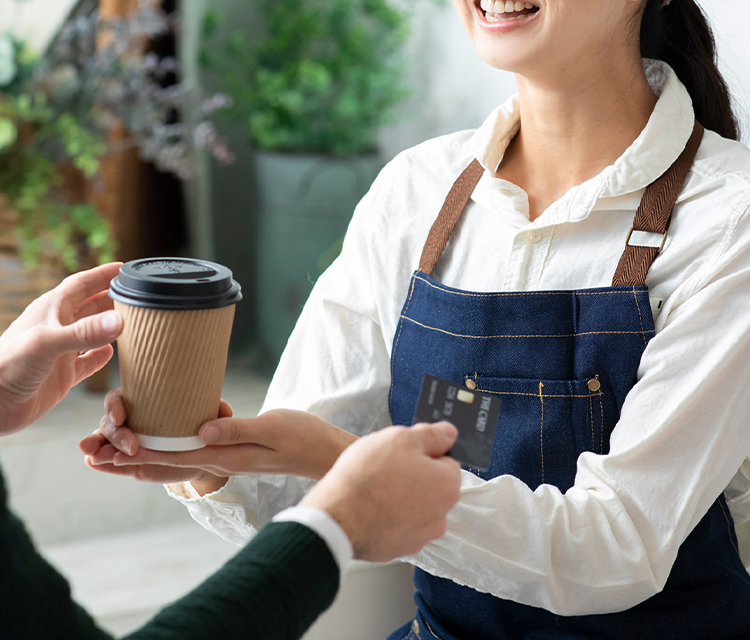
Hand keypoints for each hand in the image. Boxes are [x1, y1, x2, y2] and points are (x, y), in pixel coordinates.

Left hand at [0, 263, 122, 436]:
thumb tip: (119, 320)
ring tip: (132, 321)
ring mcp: (60, 351)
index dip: (103, 275)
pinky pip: (87, 362)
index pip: (82, 284)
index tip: (126, 269)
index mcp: (51, 310)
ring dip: (110, 326)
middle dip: (112, 298)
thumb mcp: (48, 343)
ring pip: (91, 332)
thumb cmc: (7, 367)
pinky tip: (112, 354)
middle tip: (137, 295)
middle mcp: (57, 327)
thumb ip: (85, 332)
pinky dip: (101, 356)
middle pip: (90, 305)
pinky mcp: (63, 375)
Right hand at [81, 397, 234, 488]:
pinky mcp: (128, 463)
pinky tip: (93, 463)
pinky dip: (100, 462)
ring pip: (104, 441)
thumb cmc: (200, 429)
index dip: (115, 404)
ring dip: (96, 446)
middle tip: (130, 447)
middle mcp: (130, 421)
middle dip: (115, 433)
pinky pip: (109, 462)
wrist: (200, 456)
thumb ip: (216, 413)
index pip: (121, 398)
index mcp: (144, 404)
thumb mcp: (209, 420)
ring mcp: (125, 443)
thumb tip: (223, 407)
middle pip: (110, 421)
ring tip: (91, 454)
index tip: (121, 416)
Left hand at [82, 390, 355, 488]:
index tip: (106, 450)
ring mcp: (224, 455)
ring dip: (138, 457)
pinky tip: (156, 438)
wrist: (324, 452)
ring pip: (171, 459)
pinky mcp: (230, 447)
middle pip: (162, 464)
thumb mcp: (273, 429)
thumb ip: (238, 429)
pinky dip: (165, 448)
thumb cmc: (304, 438)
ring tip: (108, 454)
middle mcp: (219, 459)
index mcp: (225, 455)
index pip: (171, 455)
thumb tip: (201, 431)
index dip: (137, 452)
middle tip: (90, 456)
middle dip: (125, 461)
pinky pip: (189, 450)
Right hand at [300, 422, 461, 562]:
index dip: (423, 453)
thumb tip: (448, 433)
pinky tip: (369, 508)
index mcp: (447, 486)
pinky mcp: (398, 549)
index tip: (404, 453)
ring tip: (374, 489)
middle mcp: (440, 516)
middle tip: (386, 469)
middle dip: (413, 477)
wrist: (336, 517)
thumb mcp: (400, 438)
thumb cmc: (367, 477)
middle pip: (431, 486)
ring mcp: (419, 536)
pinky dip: (387, 518)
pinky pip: (397, 526)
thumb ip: (430, 435)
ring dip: (400, 498)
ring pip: (414, 508)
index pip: (446, 461)